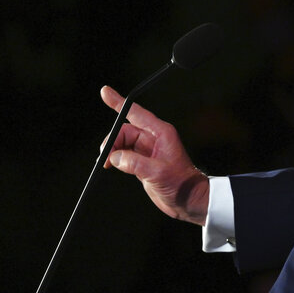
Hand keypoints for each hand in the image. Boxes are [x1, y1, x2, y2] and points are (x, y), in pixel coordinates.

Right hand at [99, 85, 209, 225]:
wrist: (189, 201)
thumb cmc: (182, 184)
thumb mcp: (157, 172)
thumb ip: (134, 163)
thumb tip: (115, 158)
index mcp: (161, 133)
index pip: (136, 113)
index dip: (118, 102)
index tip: (105, 92)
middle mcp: (153, 139)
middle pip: (125, 131)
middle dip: (112, 140)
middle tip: (105, 157)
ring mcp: (147, 151)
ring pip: (122, 143)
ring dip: (112, 152)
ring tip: (106, 164)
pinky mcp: (142, 163)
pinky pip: (123, 155)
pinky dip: (114, 159)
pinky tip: (110, 166)